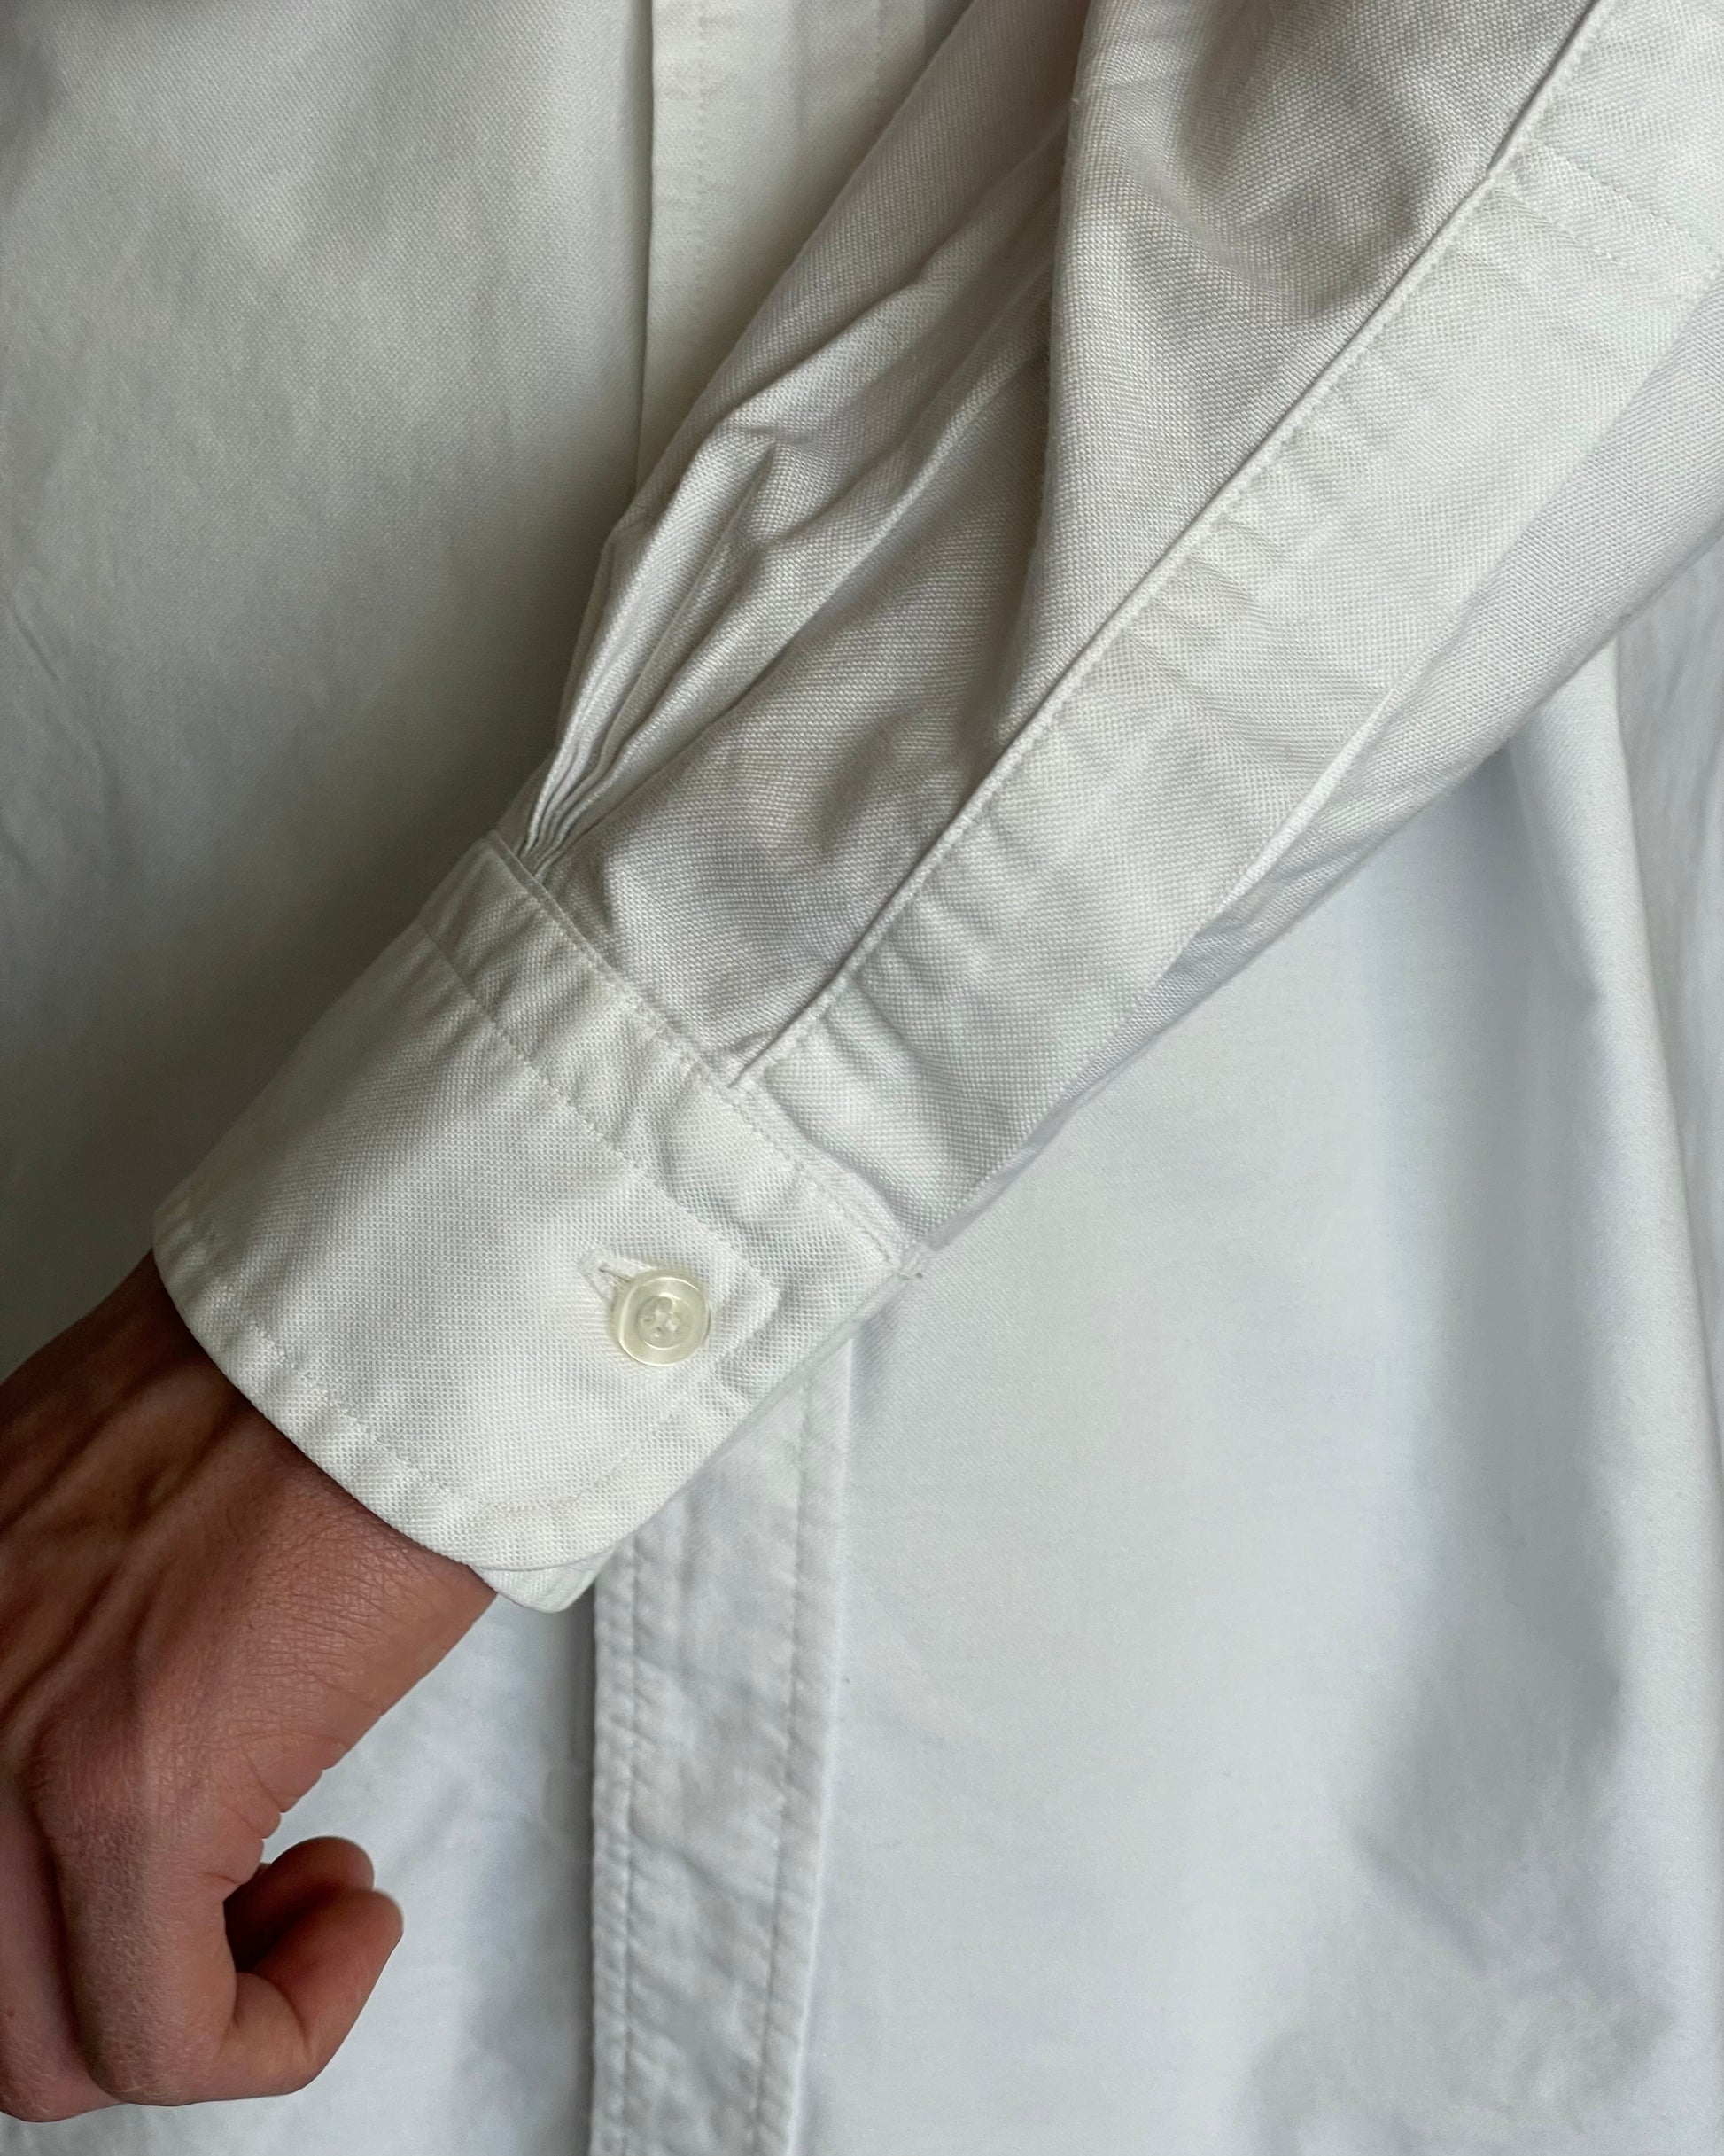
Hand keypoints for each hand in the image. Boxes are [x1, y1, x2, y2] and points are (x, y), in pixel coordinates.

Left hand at [0, 1257, 493, 2118]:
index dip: (66, 1941)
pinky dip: (281, 2023)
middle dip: (138, 1997)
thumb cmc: (304, 1397)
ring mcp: (9, 1756)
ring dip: (206, 2015)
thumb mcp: (107, 1529)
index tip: (206, 1877)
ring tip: (311, 1897)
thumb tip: (119, 1752)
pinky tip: (354, 1901)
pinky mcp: (124, 1785)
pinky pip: (173, 2034)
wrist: (392, 1326)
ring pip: (53, 2050)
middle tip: (255, 1905)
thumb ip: (60, 1660)